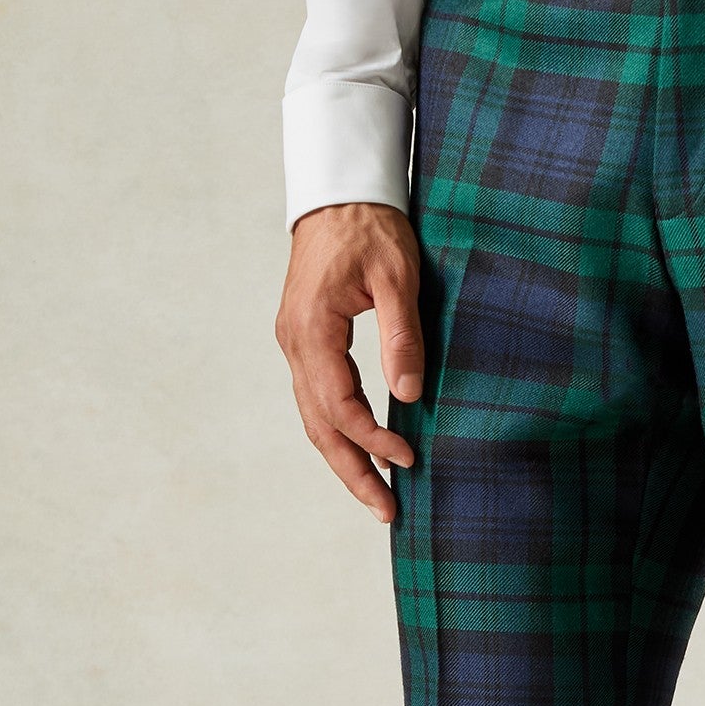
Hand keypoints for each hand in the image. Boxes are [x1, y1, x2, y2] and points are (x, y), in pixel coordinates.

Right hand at [275, 202, 423, 522]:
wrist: (338, 192)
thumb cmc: (370, 226)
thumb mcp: (397, 275)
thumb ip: (402, 334)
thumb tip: (410, 394)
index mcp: (312, 330)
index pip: (340, 406)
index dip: (374, 439)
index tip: (410, 459)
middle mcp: (294, 343)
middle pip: (319, 426)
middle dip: (353, 473)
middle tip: (387, 513)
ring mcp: (295, 344)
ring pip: (315, 419)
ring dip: (345, 460)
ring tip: (378, 497)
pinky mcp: (305, 342)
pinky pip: (318, 399)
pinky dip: (340, 432)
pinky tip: (365, 452)